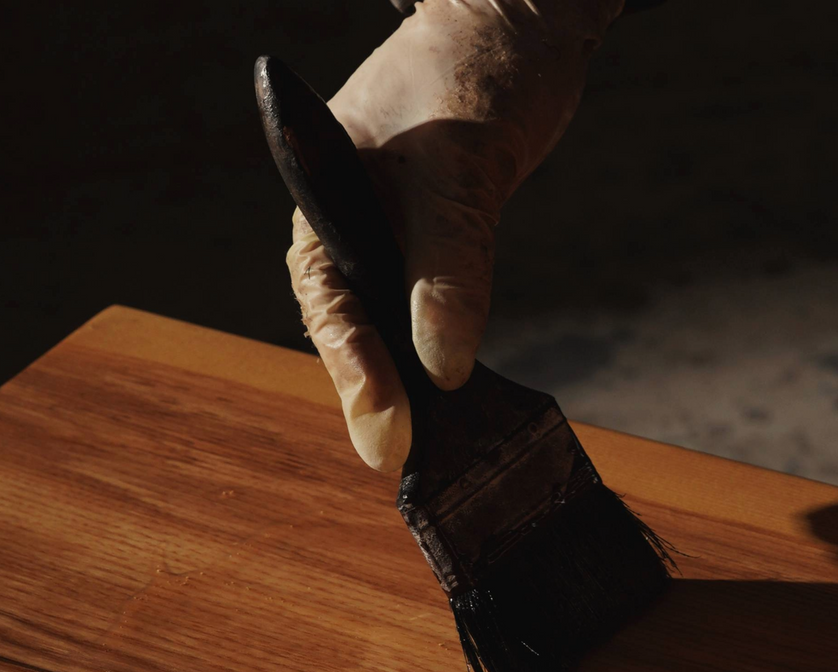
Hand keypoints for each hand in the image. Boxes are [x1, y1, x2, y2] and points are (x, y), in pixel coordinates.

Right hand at [286, 0, 622, 470]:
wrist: (514, 32)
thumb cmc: (471, 74)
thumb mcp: (458, 166)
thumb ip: (448, 262)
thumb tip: (443, 365)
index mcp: (324, 203)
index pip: (328, 303)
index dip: (355, 371)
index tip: (387, 432)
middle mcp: (350, 232)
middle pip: (353, 331)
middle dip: (377, 397)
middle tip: (404, 462)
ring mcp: (390, 244)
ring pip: (392, 331)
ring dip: (413, 386)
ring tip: (437, 451)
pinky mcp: (433, 252)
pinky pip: (432, 315)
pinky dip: (447, 356)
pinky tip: (466, 399)